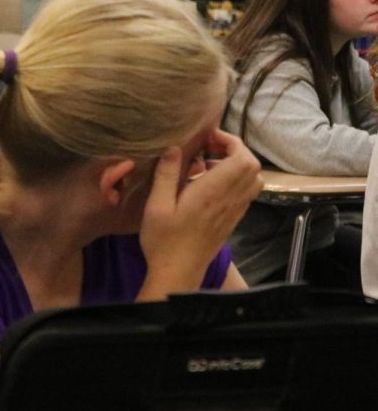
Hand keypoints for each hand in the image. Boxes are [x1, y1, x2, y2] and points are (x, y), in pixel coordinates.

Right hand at [139, 129, 261, 297]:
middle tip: (208, 148)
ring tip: (210, 164)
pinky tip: (211, 184)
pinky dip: (236, 180)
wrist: (178, 272)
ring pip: (254, 179)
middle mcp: (229, 200)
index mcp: (212, 193)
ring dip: (237, 165)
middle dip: (234, 149)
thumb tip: (174, 148)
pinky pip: (247, 192)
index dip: (230, 141)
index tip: (208, 138)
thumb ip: (167, 174)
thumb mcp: (156, 205)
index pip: (241, 159)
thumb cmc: (164, 240)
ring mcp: (234, 211)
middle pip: (252, 165)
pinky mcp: (232, 219)